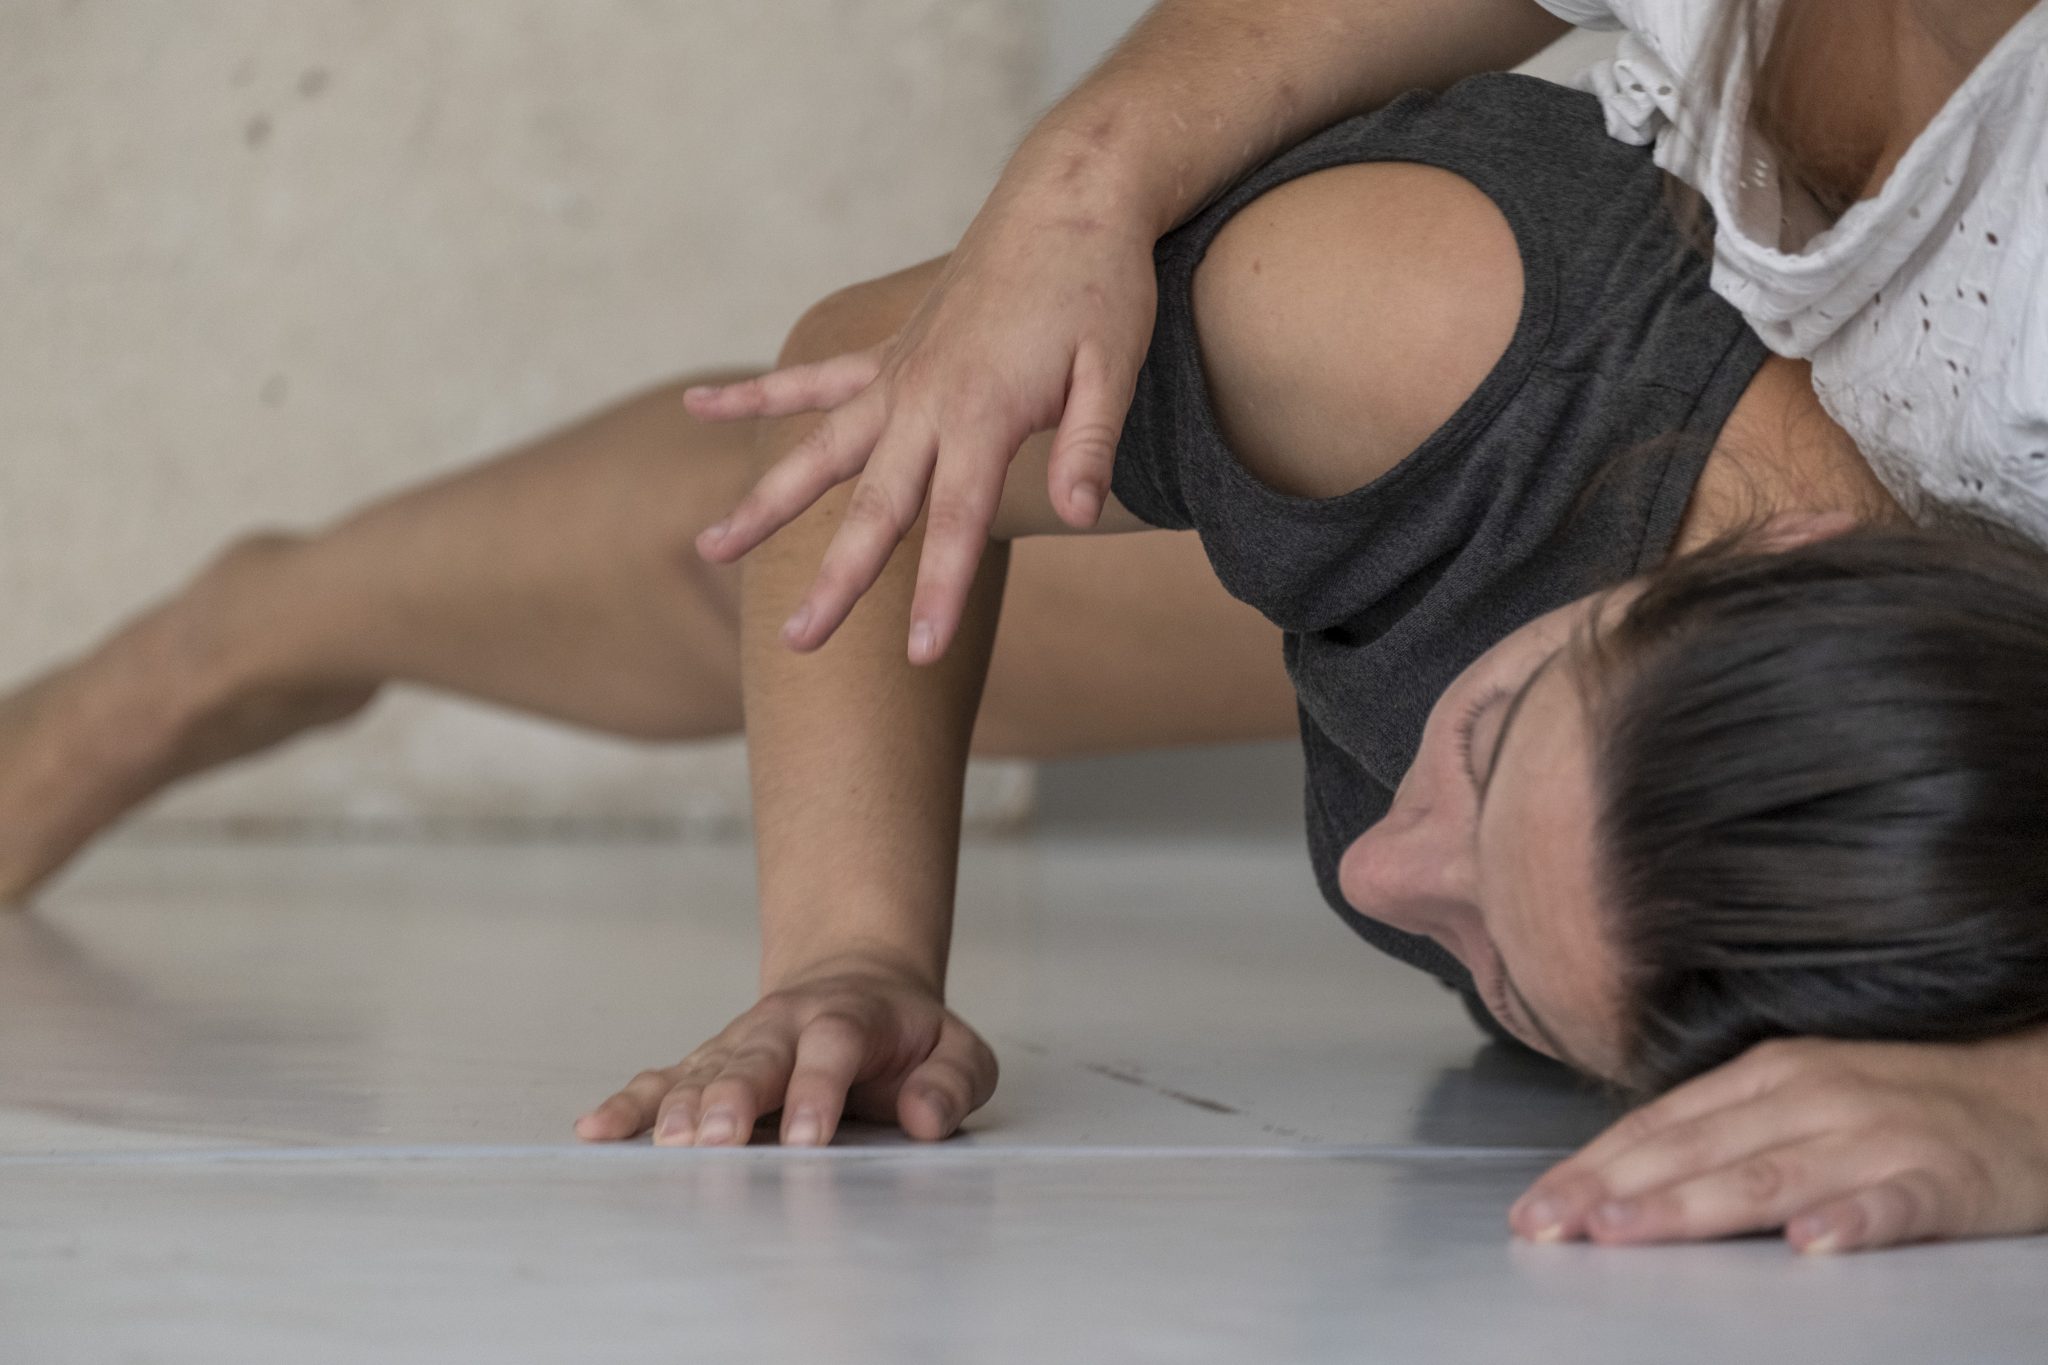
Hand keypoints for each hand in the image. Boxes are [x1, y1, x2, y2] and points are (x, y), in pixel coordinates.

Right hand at [574, 957, 997, 1146]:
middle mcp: (784, 1027)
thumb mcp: (958, 1050)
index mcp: (849, 1019)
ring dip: (683, 1108)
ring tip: (666, 1145)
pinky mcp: (708, 1066)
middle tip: (720, 1141)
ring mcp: (740, 1045)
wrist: (856, 984)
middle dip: (735, 1098)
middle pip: (755, 1057)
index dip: (818, 1090)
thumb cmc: (910, 1037)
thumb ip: (952, 1082)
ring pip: (704, 1071)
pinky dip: (629, 1105)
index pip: (832, 1048)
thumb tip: (925, 1118)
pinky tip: (596, 1130)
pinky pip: (661, 1082)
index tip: (807, 1140)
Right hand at [685, 165, 1159, 663]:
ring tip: (708, 549)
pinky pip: (809, 380)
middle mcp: (924, 401)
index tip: (918, 656)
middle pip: (872, 508)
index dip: (938, 592)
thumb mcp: (1115, 363)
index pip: (957, 524)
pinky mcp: (889, 354)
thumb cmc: (1102, 283)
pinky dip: (754, 396)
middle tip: (797, 643)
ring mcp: (897, 377)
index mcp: (982, 414)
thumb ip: (1091, 444)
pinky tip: (696, 408)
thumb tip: (1081, 517)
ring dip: (763, 503)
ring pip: (816, 452)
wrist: (1068, 197)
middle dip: (835, 581)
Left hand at [1508, 1032, 2047, 1252]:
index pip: (1660, 1126)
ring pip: (1771, 1175)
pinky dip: (1850, 1220)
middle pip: (1696, 1151)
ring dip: (1694, 1205)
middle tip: (1552, 1227)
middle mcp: (1813, 1096)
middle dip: (1613, 1192)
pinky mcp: (1944, 1179)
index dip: (1592, 1168)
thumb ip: (1723, 1133)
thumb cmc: (1903, 1102)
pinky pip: (1892, 1204)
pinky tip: (1811, 1244)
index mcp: (1768, 1075)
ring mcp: (1878, 1136)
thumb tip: (1626, 1176)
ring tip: (1629, 1231)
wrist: (2034, 1091)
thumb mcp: (1802, 1098)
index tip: (1535, 1208)